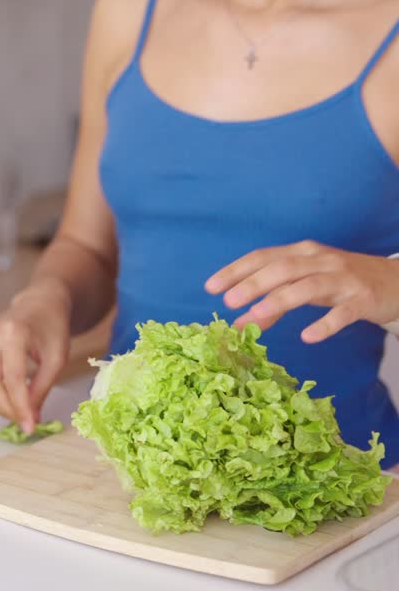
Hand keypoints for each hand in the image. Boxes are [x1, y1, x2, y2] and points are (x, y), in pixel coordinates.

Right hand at [0, 278, 70, 433]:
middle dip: (9, 409)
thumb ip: (42, 388)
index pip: (13, 379)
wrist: (40, 304)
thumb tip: (30, 418)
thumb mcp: (56, 359)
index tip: (30, 427)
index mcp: (14, 333)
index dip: (20, 406)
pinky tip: (8, 395)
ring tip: (19, 410)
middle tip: (26, 422)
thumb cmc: (52, 329)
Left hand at [205, 241, 398, 342]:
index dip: (236, 270)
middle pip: (281, 269)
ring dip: (279, 300)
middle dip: (252, 284)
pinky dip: (325, 324)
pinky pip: (342, 312)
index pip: (263, 257)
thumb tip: (241, 321)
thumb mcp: (307, 287)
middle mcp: (320, 260)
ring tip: (255, 316)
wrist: (394, 282)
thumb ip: (276, 301)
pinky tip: (308, 337)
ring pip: (307, 286)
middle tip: (228, 301)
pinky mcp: (362, 300)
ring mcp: (342, 279)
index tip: (210, 286)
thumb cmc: (341, 283)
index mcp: (302, 253)